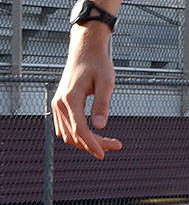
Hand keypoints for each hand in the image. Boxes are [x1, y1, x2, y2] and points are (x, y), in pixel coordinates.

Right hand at [52, 38, 121, 158]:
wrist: (84, 51)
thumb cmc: (98, 64)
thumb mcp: (106, 82)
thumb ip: (102, 104)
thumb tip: (100, 126)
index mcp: (70, 99)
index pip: (79, 129)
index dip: (92, 143)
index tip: (104, 154)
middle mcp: (59, 104)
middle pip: (74, 135)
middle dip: (93, 144)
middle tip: (116, 146)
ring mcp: (57, 106)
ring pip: (68, 134)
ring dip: (86, 142)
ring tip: (109, 142)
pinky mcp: (59, 106)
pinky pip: (65, 128)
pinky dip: (79, 135)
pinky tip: (95, 136)